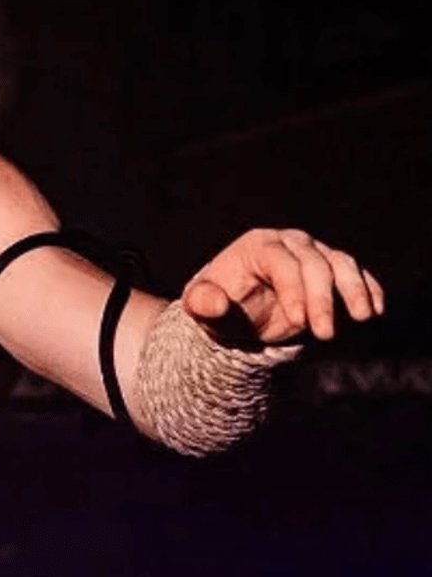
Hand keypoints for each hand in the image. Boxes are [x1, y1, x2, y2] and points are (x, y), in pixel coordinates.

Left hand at [181, 228, 384, 343]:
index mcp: (257, 245)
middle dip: (322, 299)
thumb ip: (204, 305)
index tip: (298, 321)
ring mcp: (315, 253)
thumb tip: (213, 304)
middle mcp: (289, 242)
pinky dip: (368, 289)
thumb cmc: (220, 308)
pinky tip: (374, 310)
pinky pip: (356, 273)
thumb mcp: (202, 309)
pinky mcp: (334, 269)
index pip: (281, 262)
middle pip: (314, 263)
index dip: (293, 290)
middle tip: (324, 334)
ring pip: (341, 263)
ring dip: (354, 290)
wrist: (241, 315)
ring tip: (361, 318)